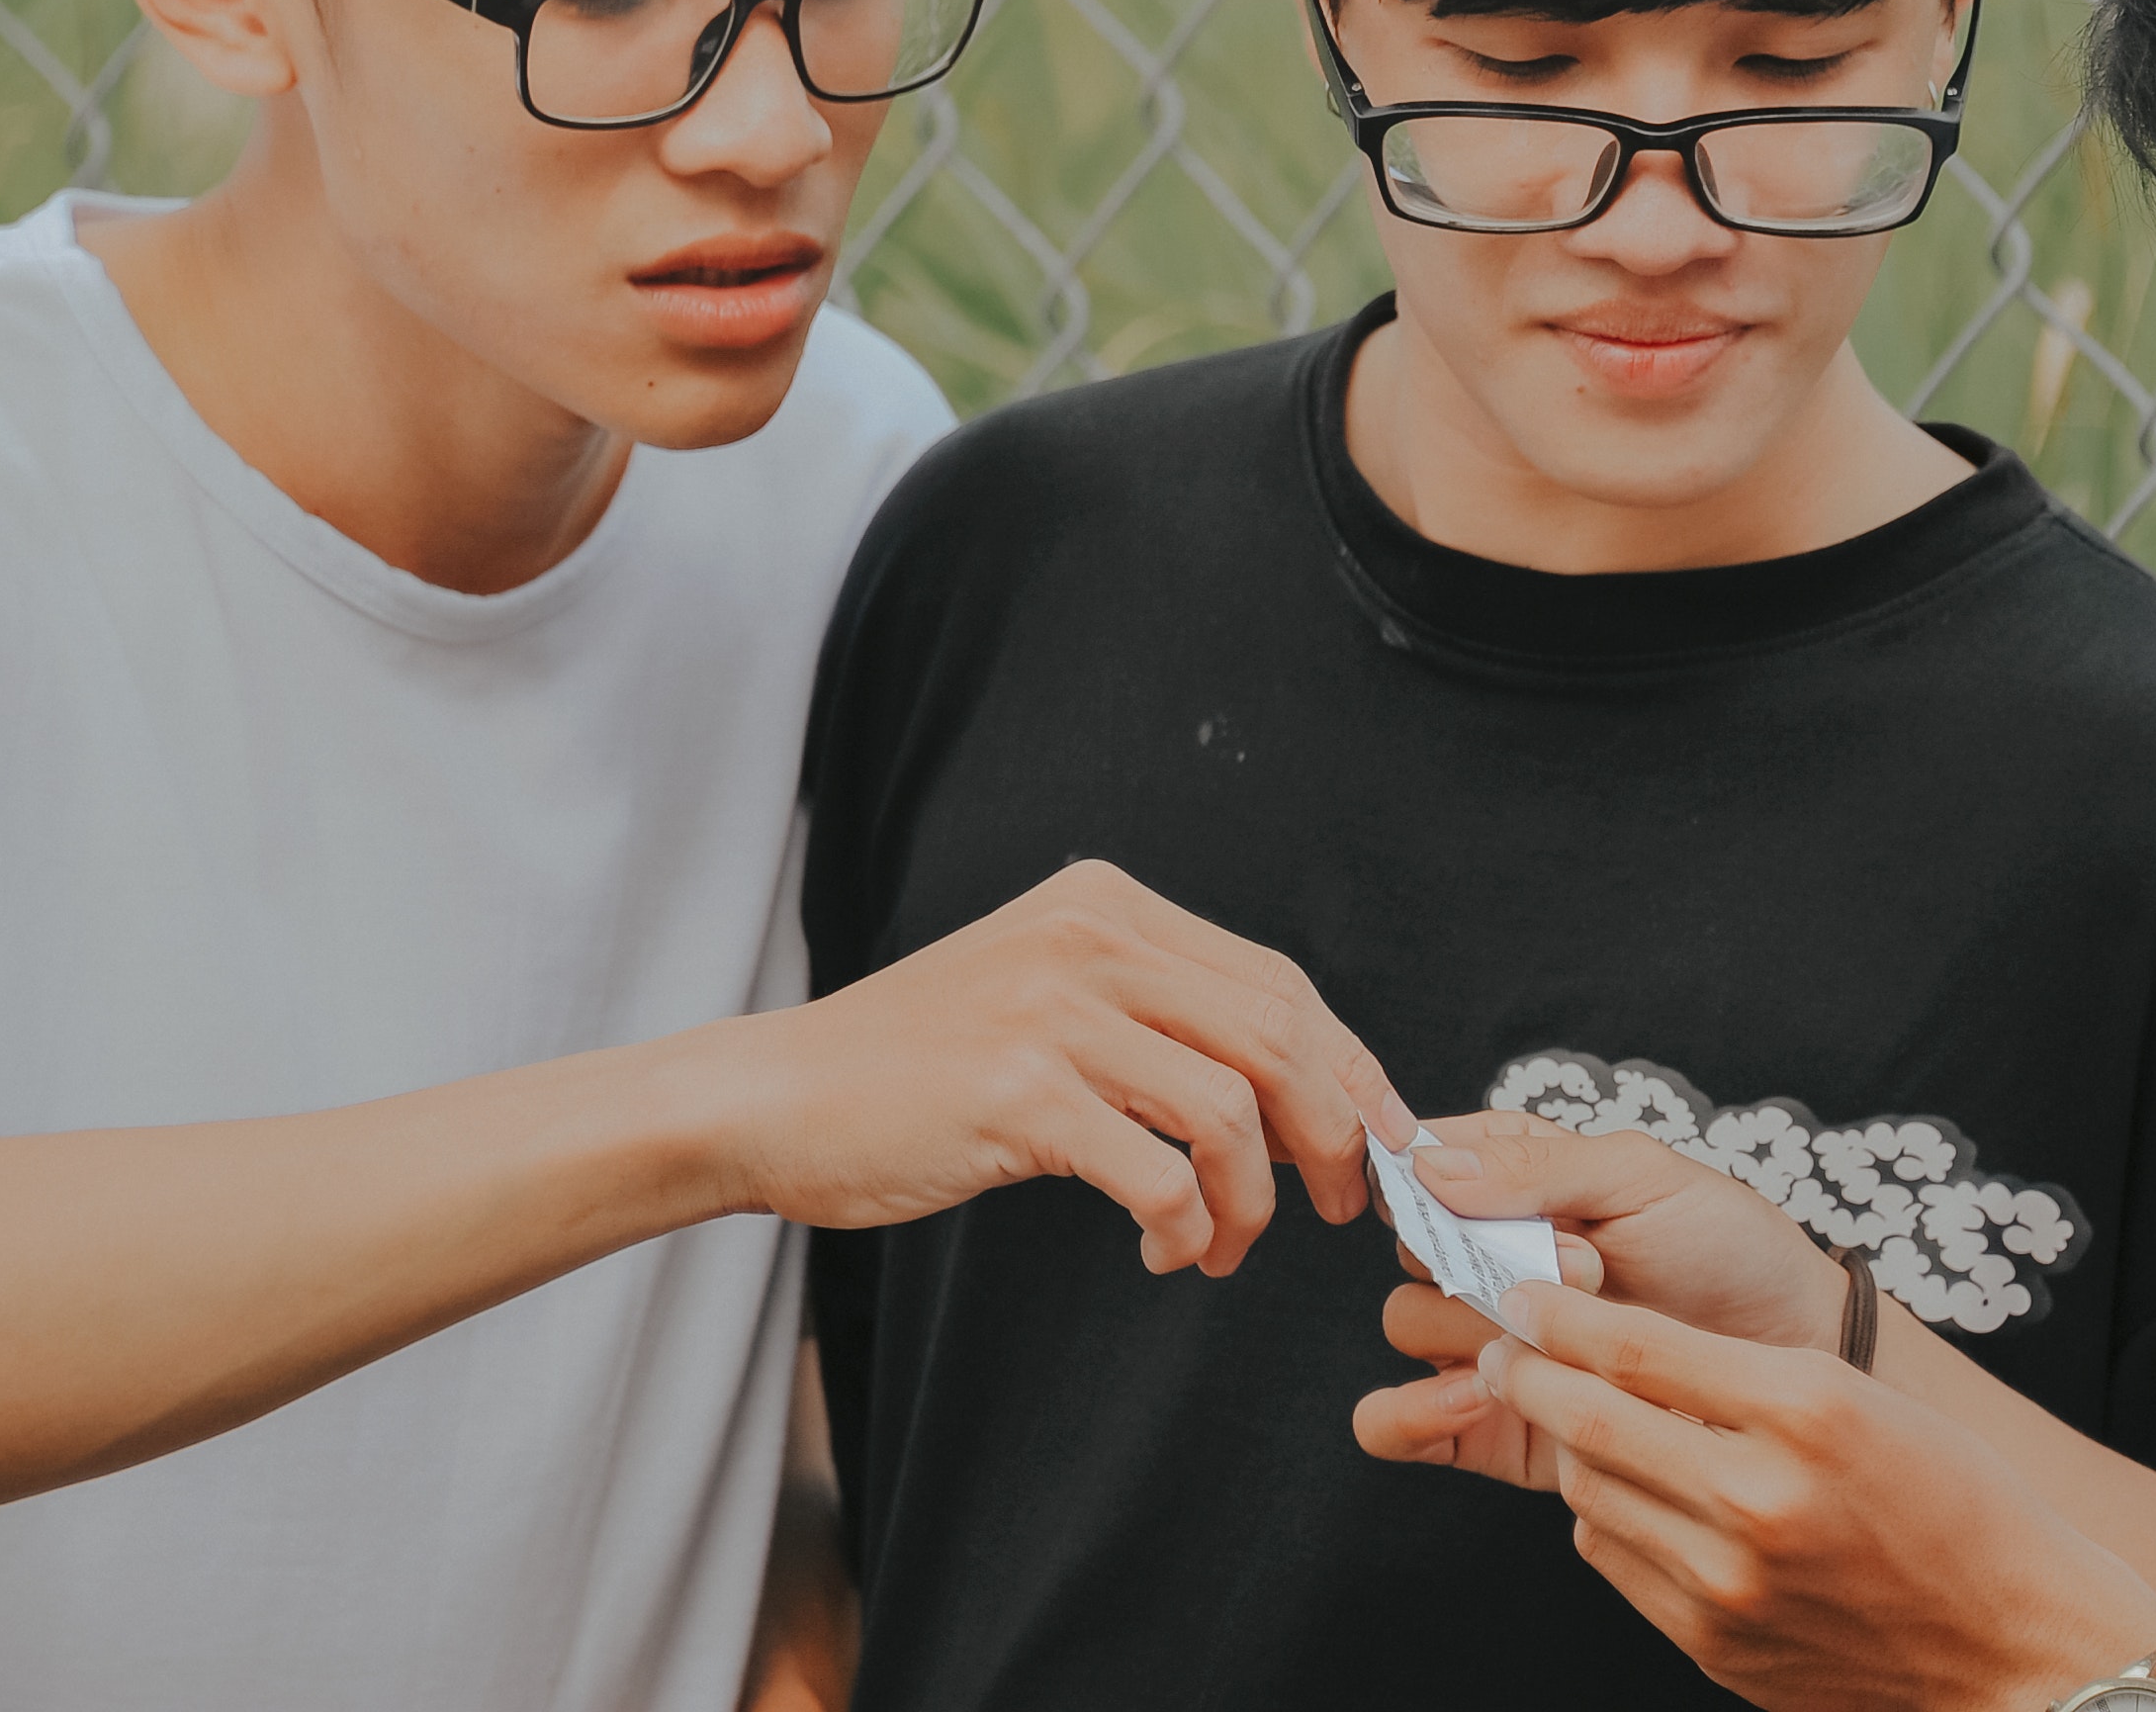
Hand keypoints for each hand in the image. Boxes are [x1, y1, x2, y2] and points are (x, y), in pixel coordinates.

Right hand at [710, 860, 1409, 1275]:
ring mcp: (1053, 1010)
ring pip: (1230, 1111)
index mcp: (1106, 906)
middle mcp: (1089, 939)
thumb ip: (1152, 1018)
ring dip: (1251, 1203)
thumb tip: (1290, 1094)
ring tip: (1220, 1246)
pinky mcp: (1019, 1091)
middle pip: (1279, 1038)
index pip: (1278, 983)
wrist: (773, 1096)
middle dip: (1333, 1139)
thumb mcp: (1043, 997)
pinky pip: (1160, 1174)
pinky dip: (1186, 1228)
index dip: (1350, 1069)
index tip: (1383, 1142)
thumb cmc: (913, 1069)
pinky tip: (1163, 1250)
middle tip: (1335, 1209)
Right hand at [1356, 1111, 1847, 1479]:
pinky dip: (1410, 1414)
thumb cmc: (1729, 1250)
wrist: (1793, 1357)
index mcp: (1516, 1180)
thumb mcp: (1644, 1178)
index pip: (1422, 1161)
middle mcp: (1491, 1257)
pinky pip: (1396, 1425)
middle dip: (1479, 1256)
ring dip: (1459, 1328)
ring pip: (1404, 1326)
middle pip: (1411, 1247)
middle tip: (1579, 1272)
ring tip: (1543, 1344)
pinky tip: (1476, 1399)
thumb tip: (1427, 1164)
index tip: (1481, 1194)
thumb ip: (1537, 1168)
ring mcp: (1489, 1340)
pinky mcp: (1492, 1423)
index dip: (1435, 1176)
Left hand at [1469, 1278, 2155, 1711]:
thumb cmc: (1955, 1503)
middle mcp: (1758, 1498)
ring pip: (1592, 1494)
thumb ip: (1738, 1371)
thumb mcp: (1860, 1397)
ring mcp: (1731, 1583)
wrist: (2016, 1645)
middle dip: (1529, 1371)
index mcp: (1804, 1411)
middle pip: (1590, 1420)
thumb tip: (1614, 1349)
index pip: (1636, 1346)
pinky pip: (1619, 1562)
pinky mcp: (1716, 1643)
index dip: (1559, 1311)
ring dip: (1569, 1446)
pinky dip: (1610, 1516)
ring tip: (1568, 1412)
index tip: (1523, 1289)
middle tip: (1501, 1344)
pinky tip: (1629, 1491)